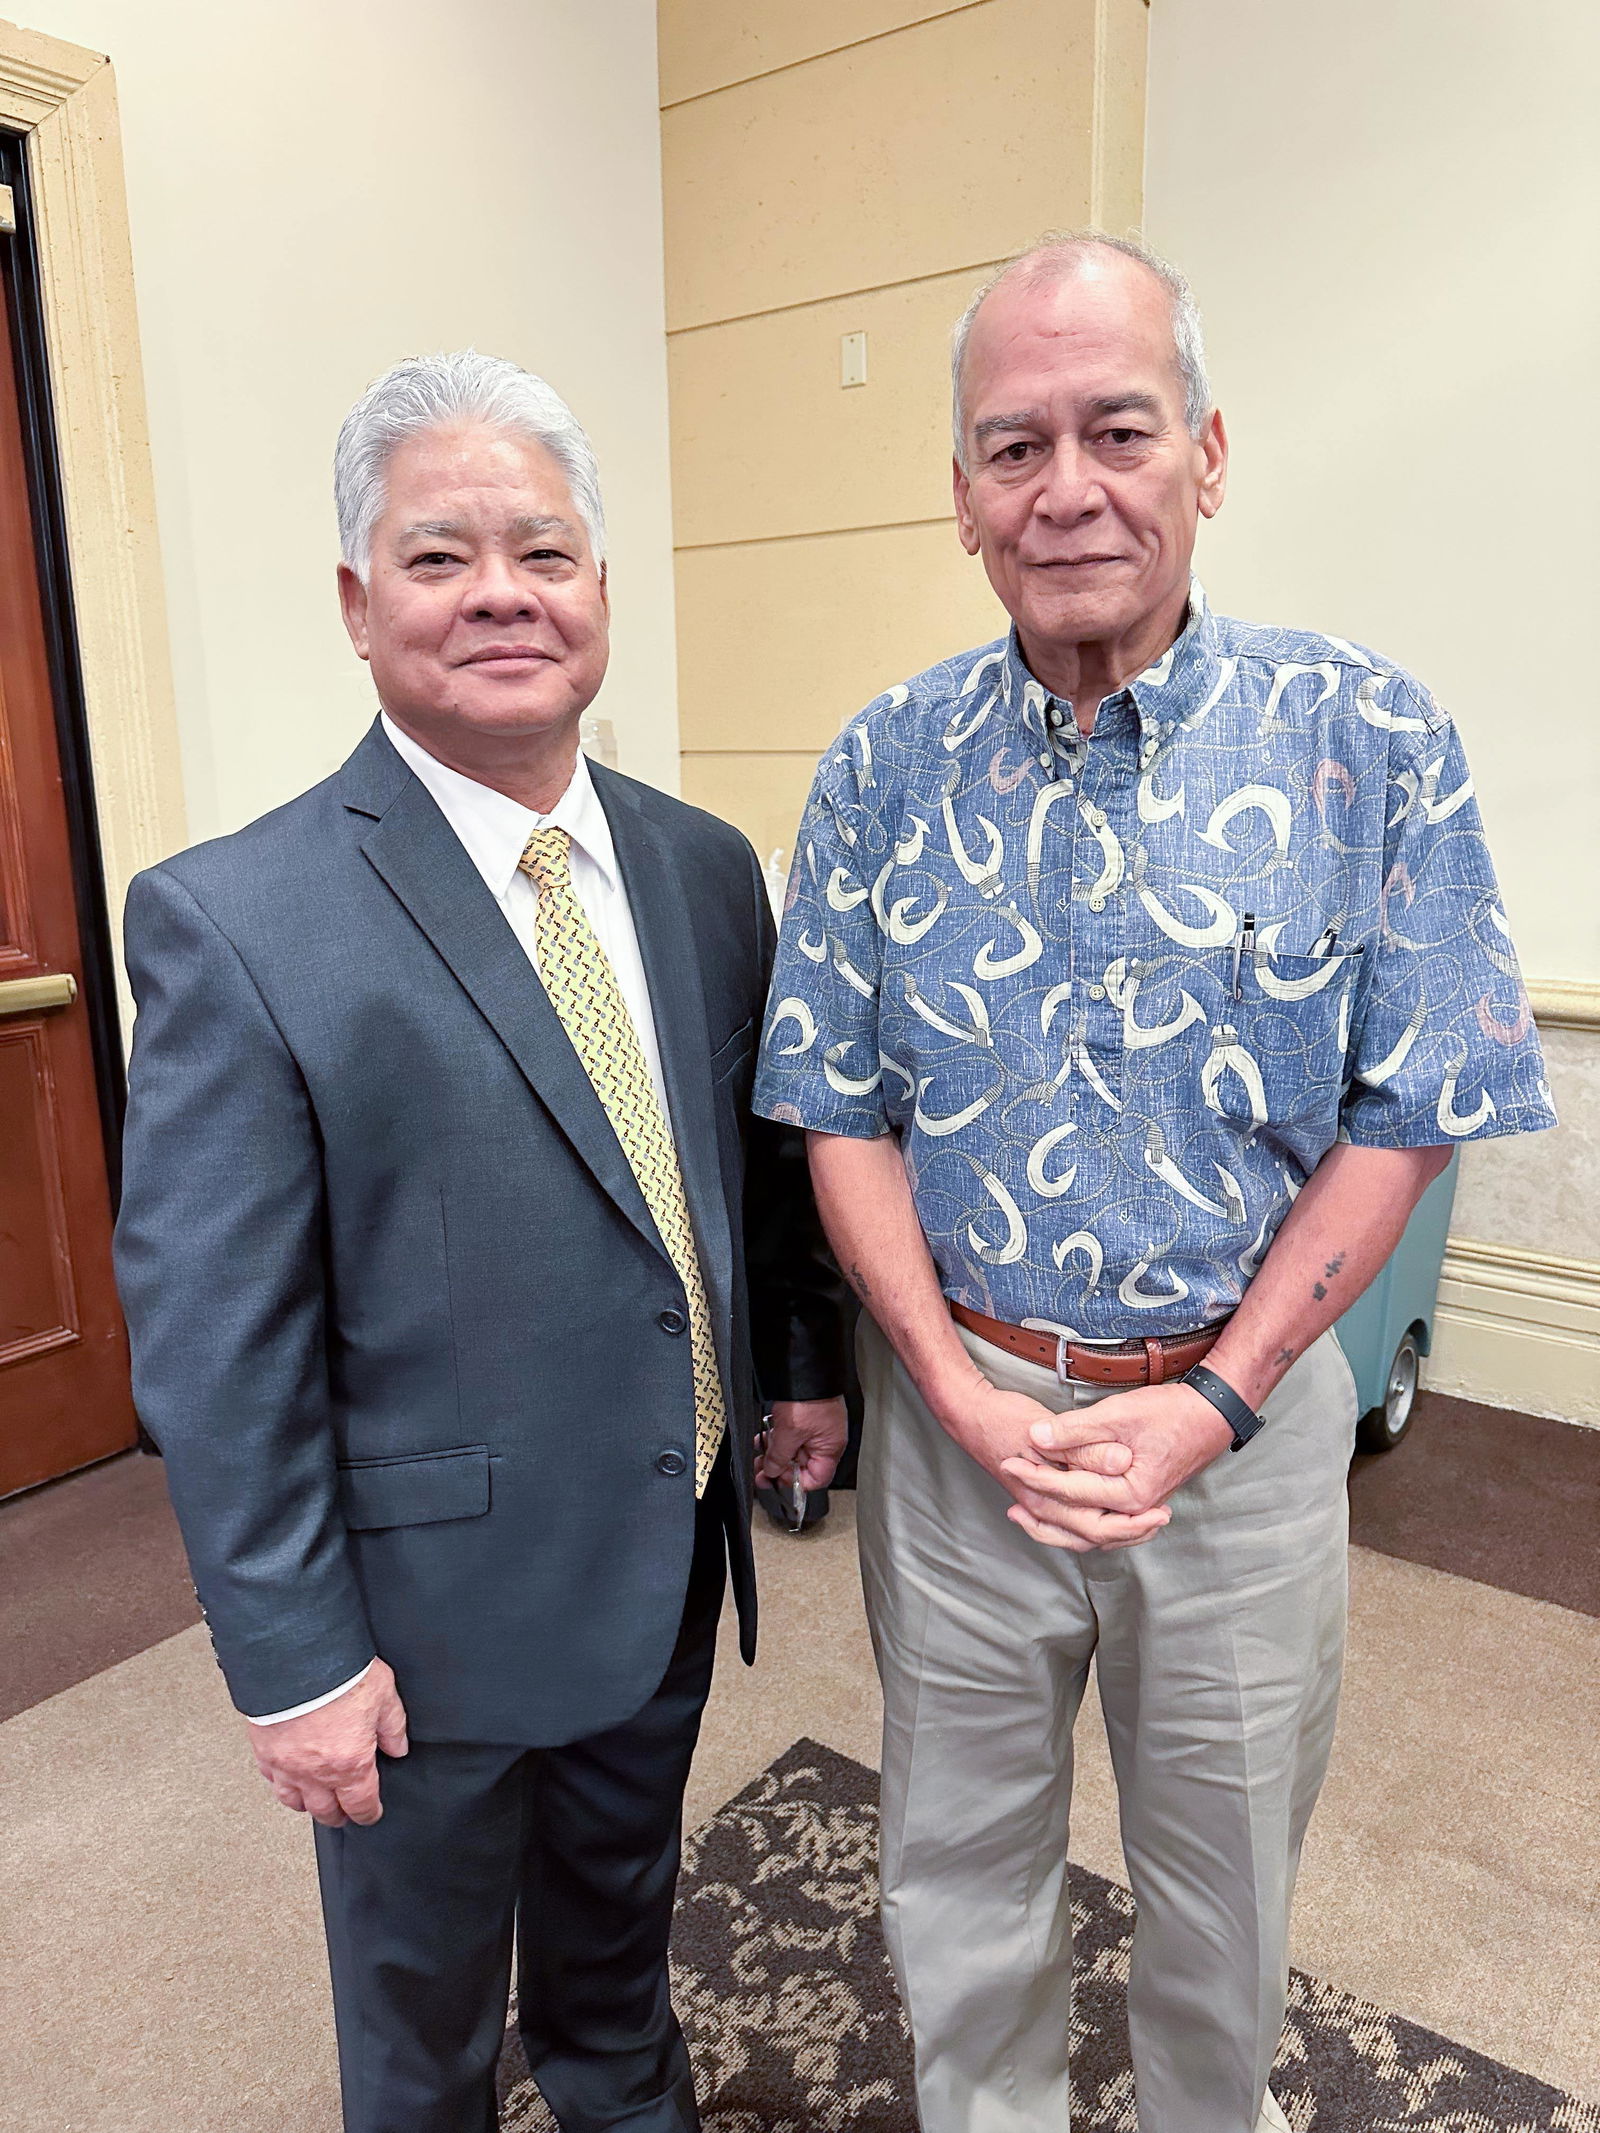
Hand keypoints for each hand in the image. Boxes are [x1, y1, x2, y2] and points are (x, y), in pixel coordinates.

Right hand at [246, 1658, 407, 1827]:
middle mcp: (316, 1772)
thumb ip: (393, 1726)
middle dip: (338, 1816)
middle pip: (326, 1811)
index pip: (361, 1804)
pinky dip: (281, 1784)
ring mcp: (287, 1764)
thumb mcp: (383, 1694)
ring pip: (294, 1802)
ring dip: (308, 1805)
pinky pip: (271, 1780)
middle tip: (343, 1814)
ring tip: (315, 1802)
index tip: (370, 1814)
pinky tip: (286, 1779)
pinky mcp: (264, 1751)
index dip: (368, 1813)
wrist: (294, 1659)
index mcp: (350, 1763)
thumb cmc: (338, 1674)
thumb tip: (397, 1747)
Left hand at [757, 1397, 848, 1489]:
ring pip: (793, 1450)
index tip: (775, 1480)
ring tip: (759, 1451)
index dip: (795, 1483)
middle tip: (760, 1471)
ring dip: (775, 1452)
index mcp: (829, 1448)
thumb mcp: (789, 1433)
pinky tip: (763, 1436)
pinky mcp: (805, 1417)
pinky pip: (790, 1434)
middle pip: (802, 1465)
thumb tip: (772, 1472)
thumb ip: (779, 1457)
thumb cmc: (808, 1398)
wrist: (805, 1369)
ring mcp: (815, 1428)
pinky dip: (777, 1437)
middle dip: (779, 1467)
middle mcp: (825, 1440)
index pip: (816, 1479)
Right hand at [941, 1376, 1170, 1552]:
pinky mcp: (1037, 1494)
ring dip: (1113, 1531)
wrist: (968, 1413)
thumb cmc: (1004, 1417)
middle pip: (1093, 1537)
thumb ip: (1085, 1448)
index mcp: (1046, 1497)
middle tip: (1161, 1518)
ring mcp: (1037, 1504)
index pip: (1098, 1526)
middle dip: (1130, 1532)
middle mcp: (1041, 1508)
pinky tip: (1106, 1512)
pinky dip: (1092, 1522)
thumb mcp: (1048, 1428)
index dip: (1133, 1523)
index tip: (1161, 1512)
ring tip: (1143, 1522)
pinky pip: (1069, 1522)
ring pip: (1080, 1534)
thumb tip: (1121, 1462)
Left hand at [1000, 1381, 1233, 1548]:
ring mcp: (1138, 1512)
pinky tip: (1057, 1514)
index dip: (1035, 1475)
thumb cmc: (1170, 1413)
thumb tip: (1036, 1438)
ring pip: (1088, 1533)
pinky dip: (1076, 1523)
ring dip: (1053, 1526)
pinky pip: (1101, 1525)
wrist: (1211, 1415)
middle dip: (1038, 1502)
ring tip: (1020, 1515)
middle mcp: (1134, 1512)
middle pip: (1076, 1523)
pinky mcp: (1137, 1504)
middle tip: (1008, 1478)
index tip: (1008, 1461)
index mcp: (1130, 1495)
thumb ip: (1077, 1429)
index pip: (1071, 1492)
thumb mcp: (1120, 1414)